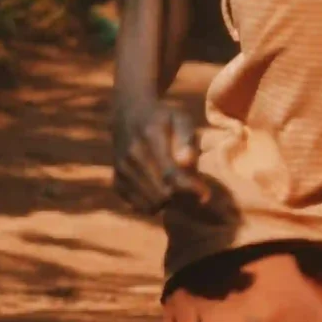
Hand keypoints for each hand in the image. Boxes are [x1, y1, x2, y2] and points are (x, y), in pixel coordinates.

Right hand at [112, 98, 217, 216]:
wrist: (128, 115)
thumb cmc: (163, 118)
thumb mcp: (181, 118)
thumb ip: (186, 138)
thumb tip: (186, 161)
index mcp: (151, 137)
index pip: (172, 175)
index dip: (191, 189)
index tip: (205, 194)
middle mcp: (132, 156)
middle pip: (162, 193)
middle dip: (181, 196)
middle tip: (190, 187)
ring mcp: (121, 170)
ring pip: (150, 204)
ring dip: (167, 201)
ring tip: (176, 186)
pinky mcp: (116, 181)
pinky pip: (138, 206)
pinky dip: (152, 204)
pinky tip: (160, 189)